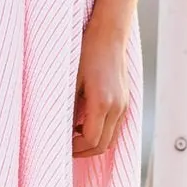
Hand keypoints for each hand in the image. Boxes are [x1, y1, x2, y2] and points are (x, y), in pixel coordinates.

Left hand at [73, 21, 129, 157]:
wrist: (109, 35)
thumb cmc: (87, 53)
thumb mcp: (72, 81)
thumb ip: (70, 109)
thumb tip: (62, 130)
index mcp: (103, 103)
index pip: (91, 141)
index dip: (76, 148)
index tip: (62, 145)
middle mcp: (117, 107)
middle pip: (103, 145)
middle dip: (84, 151)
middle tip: (66, 147)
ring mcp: (124, 105)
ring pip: (112, 139)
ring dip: (94, 143)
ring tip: (74, 136)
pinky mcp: (125, 101)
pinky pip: (115, 127)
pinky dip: (102, 133)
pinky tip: (86, 123)